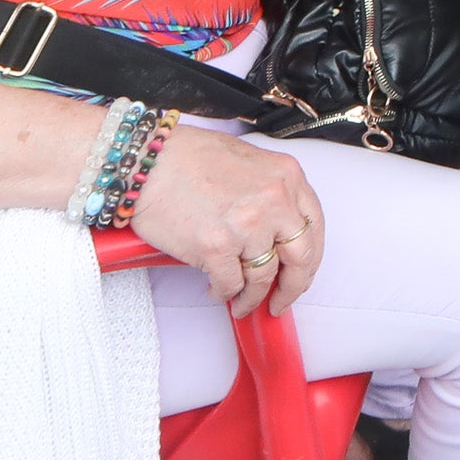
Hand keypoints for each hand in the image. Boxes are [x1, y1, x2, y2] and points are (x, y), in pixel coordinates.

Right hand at [129, 123, 319, 317]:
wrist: (146, 159)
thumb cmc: (186, 157)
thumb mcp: (248, 162)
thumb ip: (270, 193)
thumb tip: (276, 233)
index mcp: (286, 177)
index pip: (314, 226)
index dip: (309, 258)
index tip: (302, 273)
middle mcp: (273, 200)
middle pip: (300, 257)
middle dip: (293, 287)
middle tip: (281, 301)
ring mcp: (246, 225)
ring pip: (263, 277)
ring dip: (253, 296)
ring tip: (242, 302)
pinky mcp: (216, 247)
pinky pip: (230, 284)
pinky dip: (225, 293)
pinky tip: (217, 290)